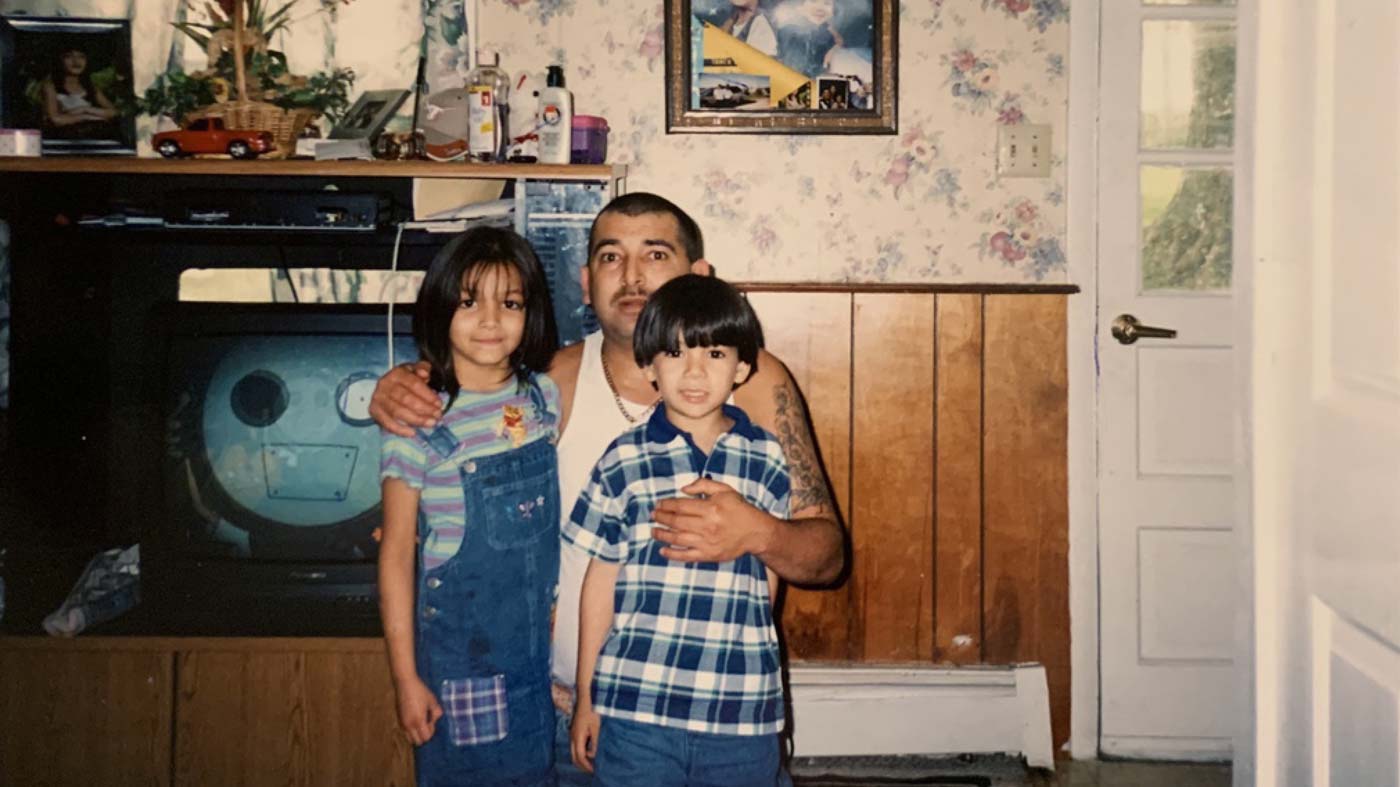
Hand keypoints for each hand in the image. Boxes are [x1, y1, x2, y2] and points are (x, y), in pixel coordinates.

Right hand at [368, 361, 440, 436]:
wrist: (387, 386)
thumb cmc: (407, 379)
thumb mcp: (416, 370)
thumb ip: (423, 368)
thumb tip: (424, 373)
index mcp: (397, 373)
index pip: (414, 384)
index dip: (428, 395)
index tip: (439, 404)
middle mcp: (385, 384)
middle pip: (406, 399)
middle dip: (424, 408)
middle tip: (437, 416)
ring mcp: (378, 398)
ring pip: (397, 411)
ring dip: (415, 419)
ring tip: (430, 424)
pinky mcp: (374, 410)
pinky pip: (386, 422)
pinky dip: (399, 429)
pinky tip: (412, 433)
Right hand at [394, 676, 442, 745]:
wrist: (405, 682)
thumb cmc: (420, 691)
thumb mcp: (432, 700)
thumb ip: (437, 712)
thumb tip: (436, 719)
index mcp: (418, 721)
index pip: (425, 738)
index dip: (431, 731)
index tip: (432, 720)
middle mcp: (408, 725)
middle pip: (417, 742)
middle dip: (424, 735)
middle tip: (427, 722)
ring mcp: (402, 722)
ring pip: (410, 738)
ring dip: (416, 733)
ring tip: (420, 720)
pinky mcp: (398, 719)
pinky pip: (405, 731)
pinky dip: (411, 729)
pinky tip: (414, 716)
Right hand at [570, 703, 601, 773]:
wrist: (586, 697)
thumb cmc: (592, 710)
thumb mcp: (596, 727)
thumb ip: (595, 742)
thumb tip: (593, 755)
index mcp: (577, 736)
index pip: (580, 756)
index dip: (586, 765)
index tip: (594, 770)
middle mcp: (572, 736)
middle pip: (574, 757)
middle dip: (582, 765)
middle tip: (592, 769)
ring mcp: (572, 734)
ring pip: (574, 751)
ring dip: (582, 758)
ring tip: (592, 762)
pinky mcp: (575, 731)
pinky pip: (576, 745)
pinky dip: (582, 751)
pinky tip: (590, 750)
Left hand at [651, 478, 771, 562]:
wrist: (755, 532)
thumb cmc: (739, 509)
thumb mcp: (725, 490)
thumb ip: (703, 485)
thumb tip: (683, 488)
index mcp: (710, 508)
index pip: (681, 506)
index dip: (666, 505)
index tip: (658, 504)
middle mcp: (707, 526)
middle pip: (676, 522)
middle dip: (661, 518)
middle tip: (653, 515)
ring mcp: (707, 542)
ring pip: (678, 539)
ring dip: (662, 535)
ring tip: (653, 531)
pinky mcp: (709, 555)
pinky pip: (686, 556)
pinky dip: (672, 554)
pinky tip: (663, 550)